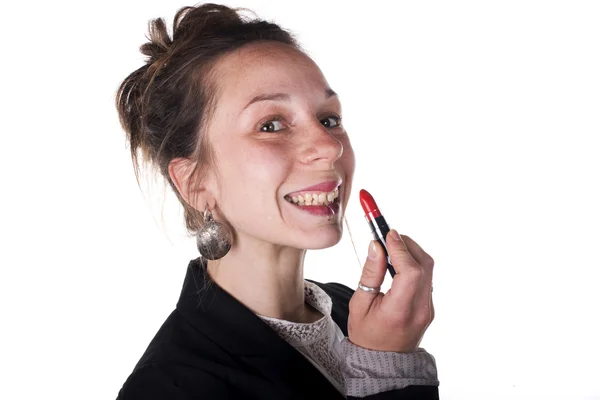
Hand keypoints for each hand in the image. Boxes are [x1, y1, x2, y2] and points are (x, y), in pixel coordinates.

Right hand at [347, 229, 434, 351]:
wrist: (382, 361)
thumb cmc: (366, 334)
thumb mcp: (359, 304)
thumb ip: (370, 273)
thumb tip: (376, 245)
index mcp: (399, 311)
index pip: (410, 271)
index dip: (400, 248)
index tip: (387, 233)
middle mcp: (420, 309)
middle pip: (425, 265)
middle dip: (407, 244)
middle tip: (388, 235)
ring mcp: (428, 308)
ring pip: (428, 269)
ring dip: (412, 252)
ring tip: (391, 247)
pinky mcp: (429, 306)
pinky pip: (427, 278)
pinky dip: (414, 264)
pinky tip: (398, 262)